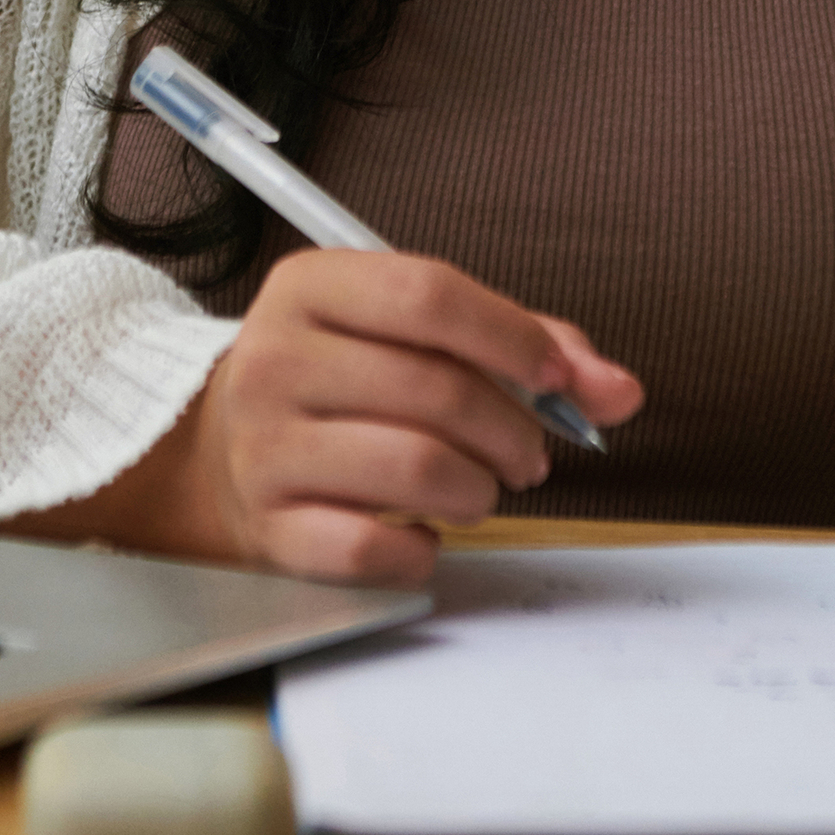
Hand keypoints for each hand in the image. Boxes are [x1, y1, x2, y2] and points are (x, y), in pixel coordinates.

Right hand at [12, 250, 640, 587]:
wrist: (218, 453)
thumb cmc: (342, 384)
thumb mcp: (411, 333)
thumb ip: (521, 346)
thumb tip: (617, 390)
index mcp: (310, 287)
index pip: (428, 294)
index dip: (513, 337)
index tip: (558, 376)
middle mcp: (275, 359)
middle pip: (435, 388)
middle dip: (513, 430)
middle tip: (529, 452)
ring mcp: (264, 446)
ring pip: (418, 468)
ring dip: (480, 487)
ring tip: (480, 487)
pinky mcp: (269, 527)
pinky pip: (375, 547)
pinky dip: (423, 547)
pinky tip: (423, 532)